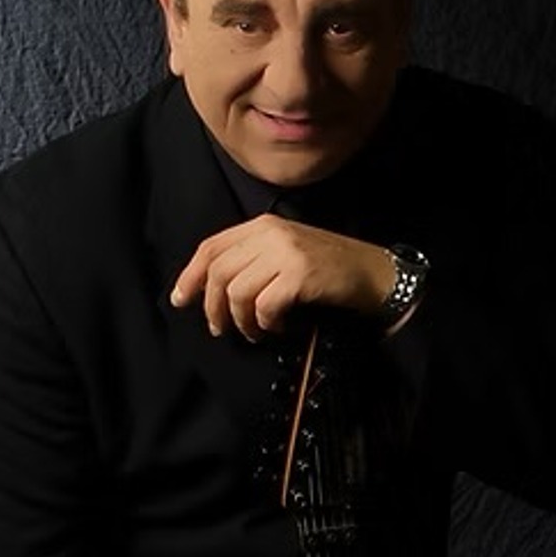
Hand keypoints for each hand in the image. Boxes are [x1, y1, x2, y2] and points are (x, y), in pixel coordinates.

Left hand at [169, 213, 393, 341]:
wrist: (375, 274)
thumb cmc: (329, 269)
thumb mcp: (286, 252)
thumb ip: (252, 260)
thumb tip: (210, 289)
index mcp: (263, 225)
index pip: (212, 247)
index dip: (190, 275)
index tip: (181, 300)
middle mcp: (271, 233)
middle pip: (219, 272)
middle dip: (213, 307)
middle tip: (221, 329)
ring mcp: (286, 252)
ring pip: (237, 292)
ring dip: (242, 321)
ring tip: (257, 331)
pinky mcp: (300, 274)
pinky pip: (264, 306)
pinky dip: (267, 324)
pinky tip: (280, 327)